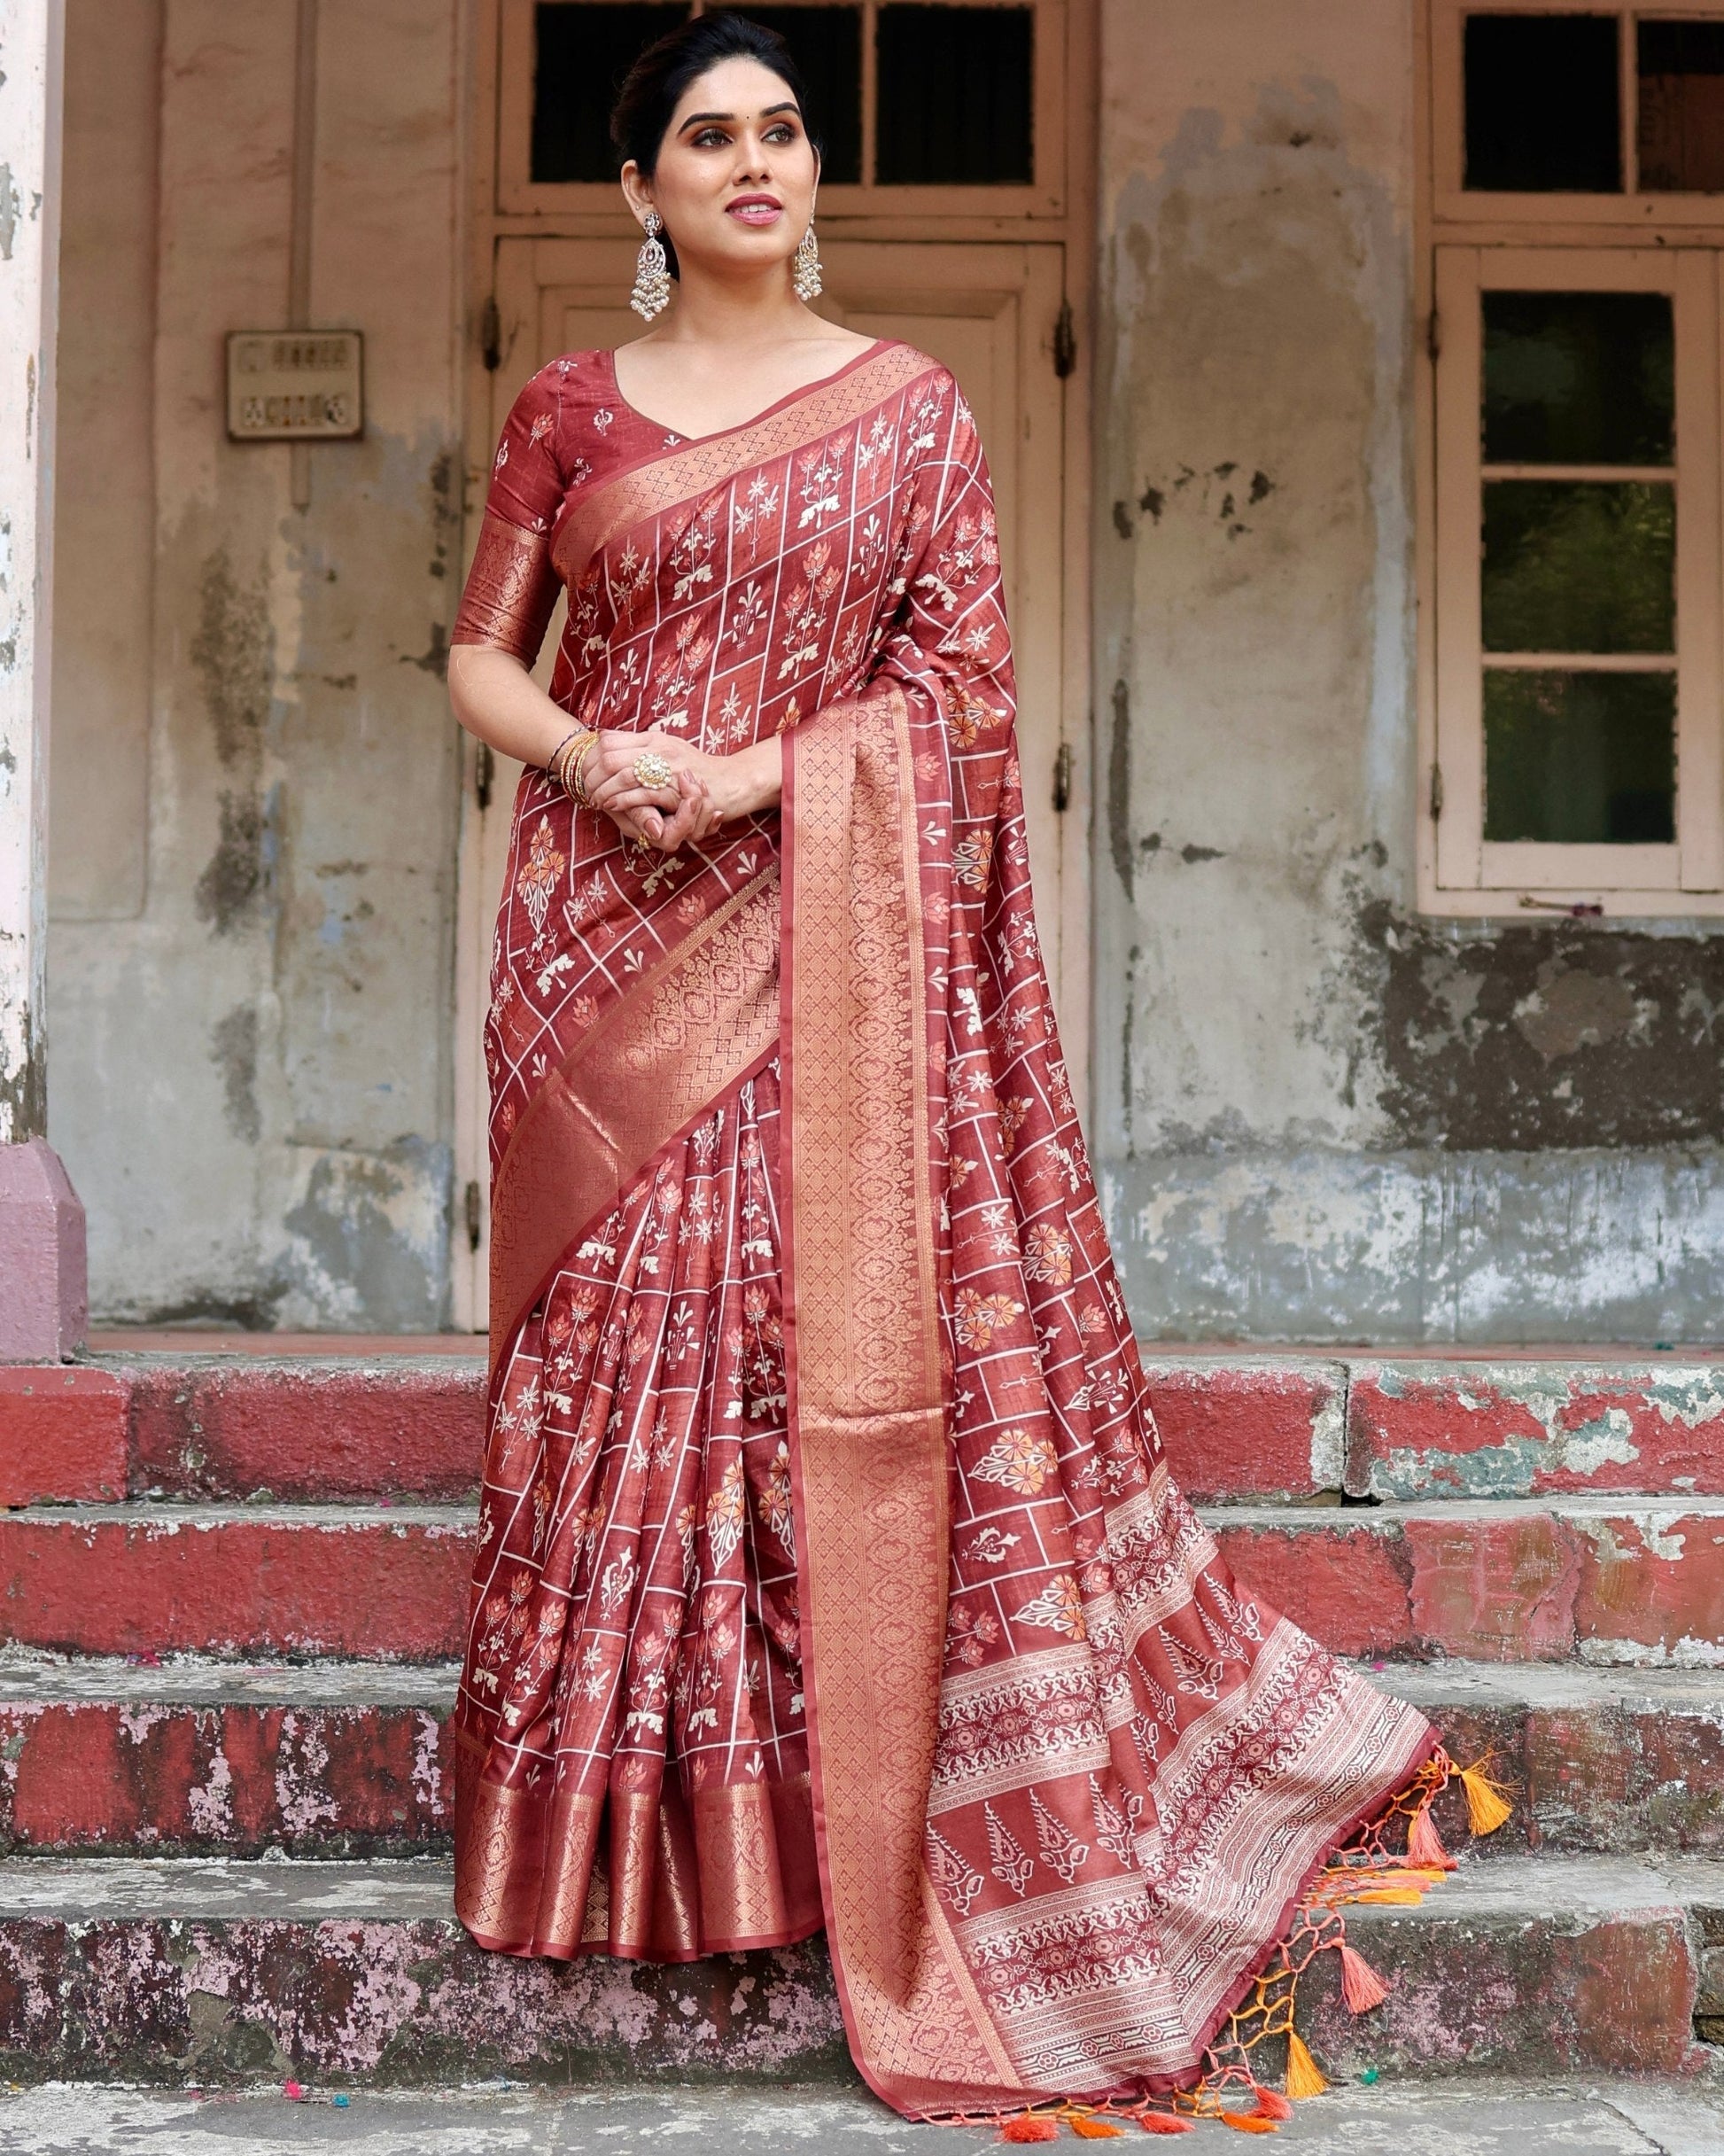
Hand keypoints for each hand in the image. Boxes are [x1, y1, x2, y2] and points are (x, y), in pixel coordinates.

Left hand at [579, 729, 714, 850]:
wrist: (733, 781)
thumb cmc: (698, 768)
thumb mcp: (668, 747)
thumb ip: (638, 743)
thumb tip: (604, 736)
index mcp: (654, 738)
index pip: (609, 741)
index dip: (592, 757)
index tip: (586, 771)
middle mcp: (659, 748)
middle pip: (611, 757)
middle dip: (592, 775)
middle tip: (585, 790)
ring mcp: (668, 768)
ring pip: (623, 775)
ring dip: (604, 791)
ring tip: (596, 801)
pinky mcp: (677, 790)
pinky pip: (643, 794)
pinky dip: (623, 801)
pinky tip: (613, 806)